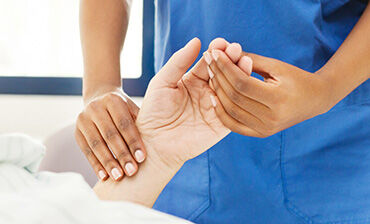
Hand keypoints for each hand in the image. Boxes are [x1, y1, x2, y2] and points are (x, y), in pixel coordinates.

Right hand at [75, 88, 145, 180]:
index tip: (142, 158)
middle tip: (132, 171)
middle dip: (121, 155)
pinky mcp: (76, 132)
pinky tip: (104, 176)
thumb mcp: (133, 109)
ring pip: (96, 144)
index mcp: (113, 100)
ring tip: (118, 177)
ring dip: (108, 163)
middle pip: (109, 135)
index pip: (124, 124)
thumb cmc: (124, 109)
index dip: (133, 141)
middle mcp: (95, 107)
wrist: (99, 98)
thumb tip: (158, 142)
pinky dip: (96, 165)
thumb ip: (142, 122)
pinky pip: (86, 151)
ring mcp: (83, 119)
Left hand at [136, 38, 230, 167]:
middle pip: (223, 73)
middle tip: (236, 49)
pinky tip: (241, 86)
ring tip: (244, 62)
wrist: (154, 144)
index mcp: (193, 80)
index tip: (222, 43)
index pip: (209, 63)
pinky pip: (233, 111)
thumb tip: (196, 40)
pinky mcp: (221, 124)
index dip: (216, 52)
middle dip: (231, 60)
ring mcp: (215, 107)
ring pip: (231, 90)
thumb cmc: (154, 112)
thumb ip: (178, 62)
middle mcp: (207, 91)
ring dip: (239, 75)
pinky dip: (238, 98)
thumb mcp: (162, 82)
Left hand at [206, 49, 332, 136]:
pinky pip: (234, 125)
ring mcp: (266, 129)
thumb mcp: (276, 66)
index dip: (225, 67)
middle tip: (207, 60)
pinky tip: (214, 98)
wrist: (313, 100)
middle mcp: (271, 118)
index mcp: (278, 99)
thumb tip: (224, 51)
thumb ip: (251, 60)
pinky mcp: (261, 133)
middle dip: (218, 76)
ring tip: (209, 75)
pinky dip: (222, 113)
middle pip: (234, 97)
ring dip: (217, 92)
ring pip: (231, 111)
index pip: (242, 83)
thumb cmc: (295, 78)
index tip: (213, 53)